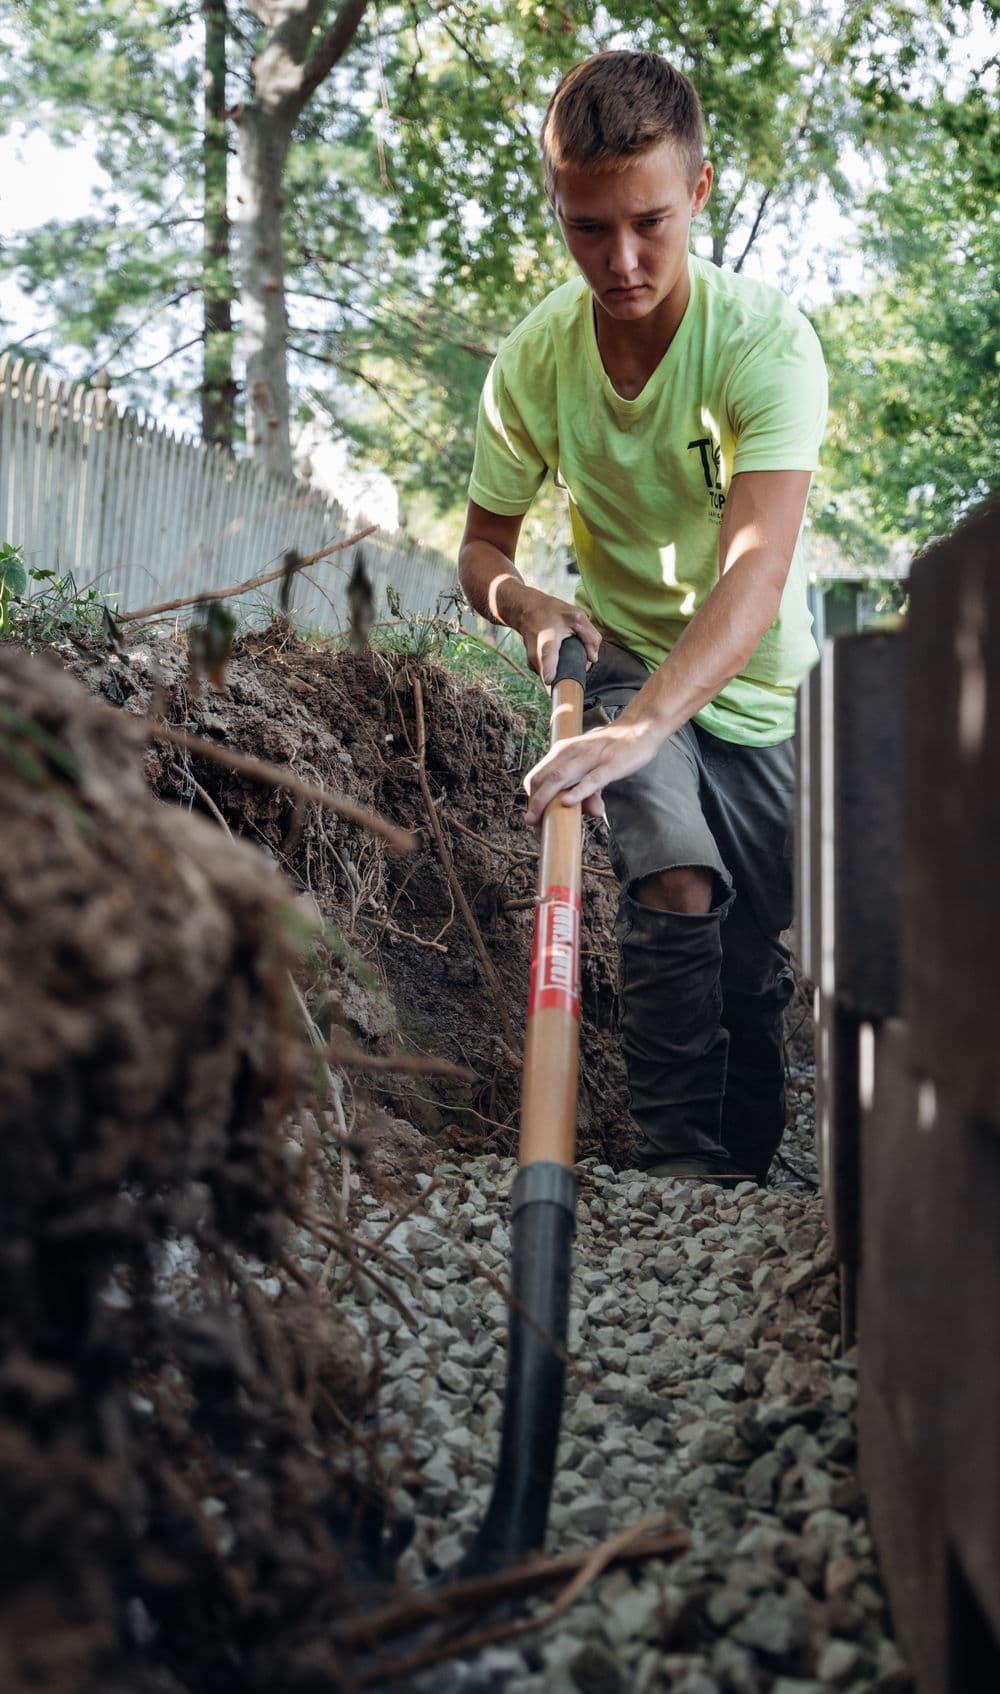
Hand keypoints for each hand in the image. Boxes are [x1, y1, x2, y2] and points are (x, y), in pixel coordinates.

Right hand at [500, 583, 600, 683]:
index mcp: (547, 644)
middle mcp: (537, 658)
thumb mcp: (575, 616)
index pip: (548, 670)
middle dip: (569, 679)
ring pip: (552, 679)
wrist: (525, 610)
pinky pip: (548, 675)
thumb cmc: (551, 612)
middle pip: (554, 682)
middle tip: (579, 667)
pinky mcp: (533, 667)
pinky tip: (560, 657)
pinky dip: (557, 670)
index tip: (562, 693)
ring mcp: (533, 664)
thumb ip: (590, 637)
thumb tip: (593, 659)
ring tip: (569, 657)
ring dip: (564, 673)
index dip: (556, 683)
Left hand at [524, 713, 663, 826]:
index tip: (533, 818)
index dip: (531, 799)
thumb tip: (593, 813)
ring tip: (541, 821)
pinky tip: (568, 803)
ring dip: (546, 801)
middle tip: (534, 826)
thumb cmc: (612, 749)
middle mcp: (571, 752)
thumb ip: (589, 792)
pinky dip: (577, 792)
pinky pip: (591, 780)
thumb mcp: (594, 770)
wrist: (640, 728)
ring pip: (559, 778)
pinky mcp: (611, 764)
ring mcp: (590, 757)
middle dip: (534, 804)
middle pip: (542, 779)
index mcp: (562, 752)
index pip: (536, 777)